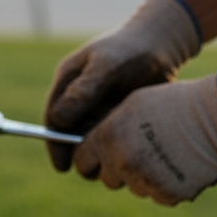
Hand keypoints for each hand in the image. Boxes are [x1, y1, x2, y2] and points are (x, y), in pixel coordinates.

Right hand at [44, 0, 199, 170]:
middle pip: (73, 132)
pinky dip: (120, 147)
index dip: (55, 143)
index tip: (62, 166)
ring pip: (95, 138)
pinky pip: (115, 136)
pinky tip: (133, 154)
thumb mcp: (107, 67)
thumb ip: (83, 91)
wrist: (163, 45)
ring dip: (103, 150)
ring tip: (117, 161)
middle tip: (96, 170)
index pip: (53, 118)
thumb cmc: (130, 50)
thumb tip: (58, 120)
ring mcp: (100, 107)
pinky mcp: (120, 115)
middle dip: (81, 151)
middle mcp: (80, 98)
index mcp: (68, 83)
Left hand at [72, 74, 216, 204]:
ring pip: (133, 187)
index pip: (82, 161)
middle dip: (115, 170)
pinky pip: (157, 195)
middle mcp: (120, 163)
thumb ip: (107, 128)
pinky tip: (174, 166)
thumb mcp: (128, 107)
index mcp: (106, 139)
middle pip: (107, 179)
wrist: (209, 120)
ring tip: (159, 156)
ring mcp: (143, 181)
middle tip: (133, 156)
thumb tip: (93, 141)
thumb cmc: (168, 105)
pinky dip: (163, 185)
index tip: (93, 160)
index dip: (88, 160)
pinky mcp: (167, 195)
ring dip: (141, 177)